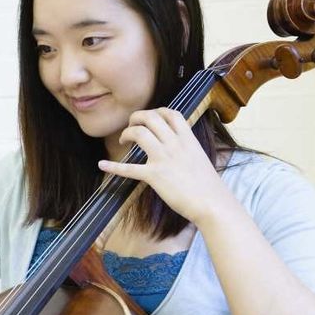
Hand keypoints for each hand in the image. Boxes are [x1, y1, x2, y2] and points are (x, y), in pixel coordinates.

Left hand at [97, 108, 229, 225]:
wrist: (212, 203)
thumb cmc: (208, 185)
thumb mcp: (200, 158)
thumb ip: (187, 149)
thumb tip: (179, 147)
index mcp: (188, 139)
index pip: (171, 113)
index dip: (157, 111)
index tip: (149, 117)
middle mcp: (175, 144)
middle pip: (150, 118)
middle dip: (136, 118)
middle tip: (131, 126)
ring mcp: (163, 159)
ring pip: (139, 133)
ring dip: (127, 133)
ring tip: (123, 141)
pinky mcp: (154, 176)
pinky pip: (129, 168)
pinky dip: (113, 166)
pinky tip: (102, 165)